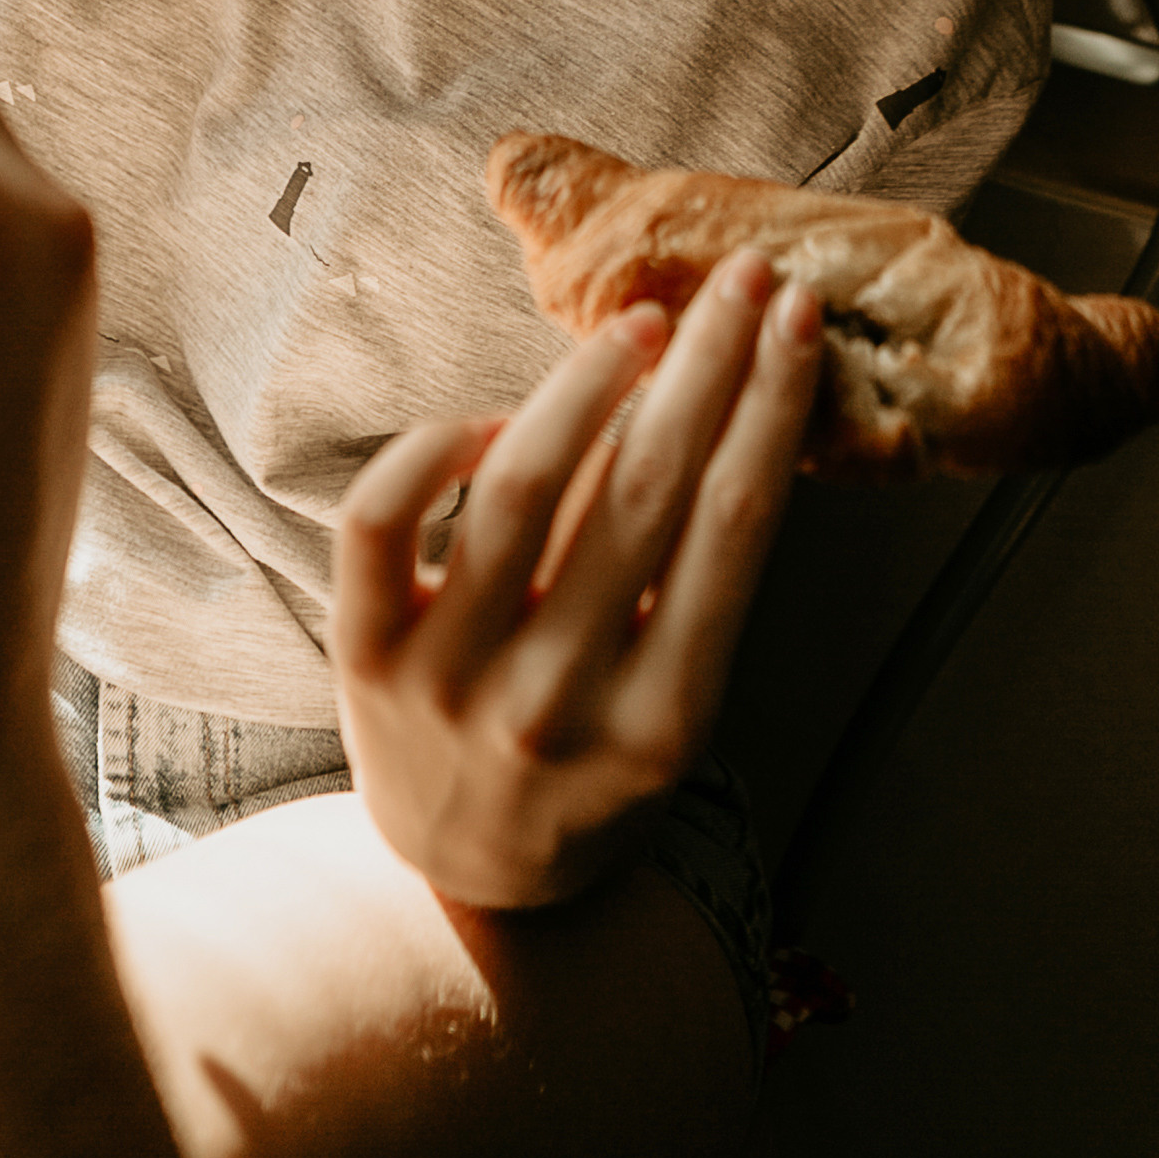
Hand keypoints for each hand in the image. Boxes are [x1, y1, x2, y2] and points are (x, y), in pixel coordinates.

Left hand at [331, 252, 823, 910]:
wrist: (466, 877)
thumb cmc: (593, 764)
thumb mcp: (669, 704)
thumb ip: (682, 579)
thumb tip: (707, 397)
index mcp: (660, 724)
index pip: (732, 529)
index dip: (769, 407)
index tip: (796, 318)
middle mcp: (556, 704)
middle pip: (645, 489)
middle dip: (705, 364)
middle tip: (740, 280)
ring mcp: (450, 679)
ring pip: (518, 485)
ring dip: (586, 381)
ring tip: (635, 328)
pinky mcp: (362, 657)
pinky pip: (383, 517)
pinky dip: (436, 446)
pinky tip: (489, 421)